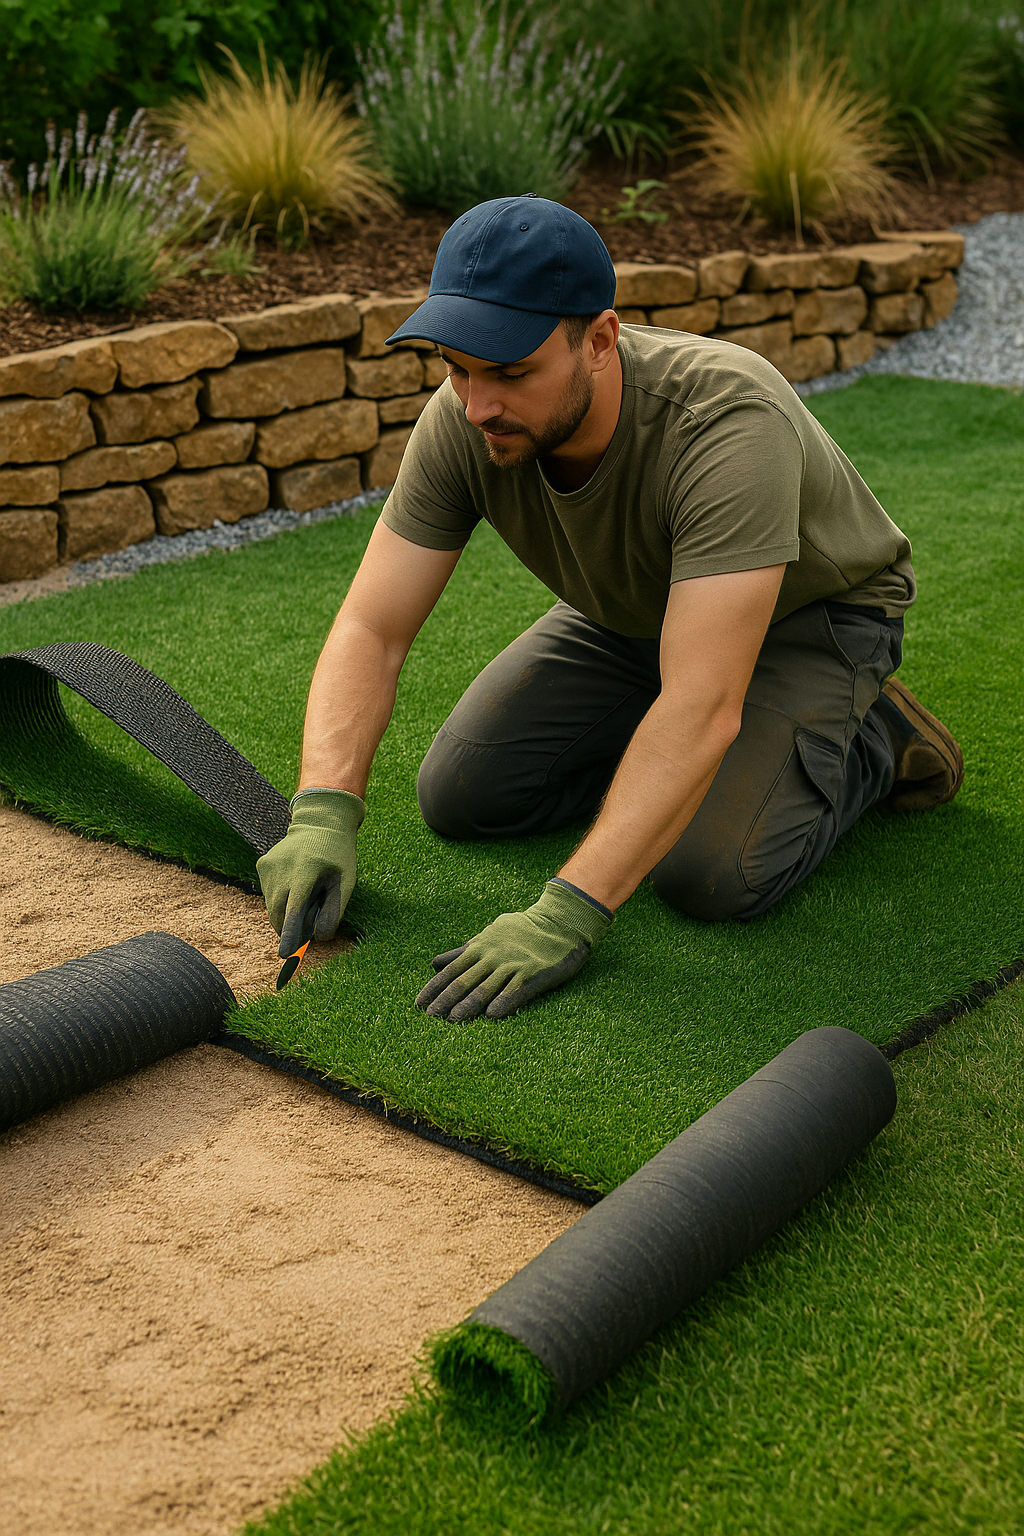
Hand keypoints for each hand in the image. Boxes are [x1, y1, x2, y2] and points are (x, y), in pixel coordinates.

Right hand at [256, 788, 364, 957]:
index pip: (295, 909)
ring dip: (286, 912)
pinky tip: (295, 883)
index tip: (285, 954)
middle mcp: (282, 868)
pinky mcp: (261, 865)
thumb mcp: (346, 881)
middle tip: (307, 928)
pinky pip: (269, 893)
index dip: (291, 933)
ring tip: (305, 895)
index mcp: (306, 871)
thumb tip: (319, 938)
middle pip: (279, 913)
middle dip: (290, 928)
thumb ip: (335, 910)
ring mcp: (269, 866)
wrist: (319, 821)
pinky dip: (281, 898)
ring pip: (272, 906)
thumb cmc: (338, 855)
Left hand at [416, 879, 611, 1020]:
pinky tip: (493, 1016)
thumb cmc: (521, 930)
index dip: (434, 987)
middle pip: (464, 981)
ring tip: (453, 1020)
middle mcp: (493, 957)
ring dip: (469, 1005)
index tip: (418, 1004)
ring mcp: (513, 965)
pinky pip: (516, 990)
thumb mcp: (488, 935)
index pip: (451, 970)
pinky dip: (504, 1002)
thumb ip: (462, 952)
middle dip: (446, 999)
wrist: (559, 921)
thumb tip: (434, 963)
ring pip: (487, 988)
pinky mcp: (534, 973)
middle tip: (430, 1016)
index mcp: (480, 948)